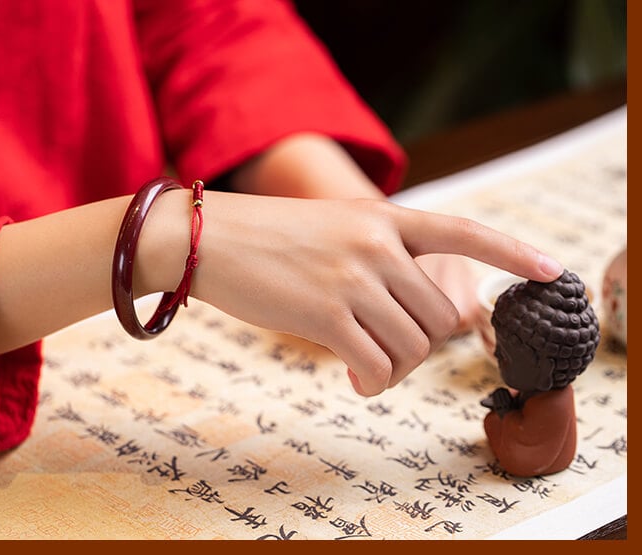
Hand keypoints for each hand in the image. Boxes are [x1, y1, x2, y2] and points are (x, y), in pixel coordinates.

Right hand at [151, 191, 563, 396]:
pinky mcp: (326, 313)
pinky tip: (355, 379)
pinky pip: (377, 363)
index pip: (461, 230)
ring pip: (412, 345)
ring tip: (367, 367)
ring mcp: (353, 277)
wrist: (202, 237)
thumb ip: (375, 261)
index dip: (510, 252)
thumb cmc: (263, 239)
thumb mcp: (331, 231)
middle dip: (421, 344)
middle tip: (386, 353)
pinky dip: (374, 381)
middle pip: (439, 315)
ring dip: (395, 367)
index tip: (550, 270)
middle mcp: (376, 244)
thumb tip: (406, 323)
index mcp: (381, 218)